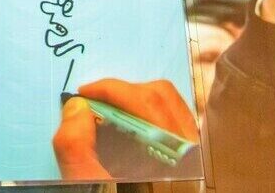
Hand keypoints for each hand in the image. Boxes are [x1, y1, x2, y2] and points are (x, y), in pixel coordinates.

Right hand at [52, 78, 198, 179]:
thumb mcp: (90, 186)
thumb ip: (77, 151)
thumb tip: (77, 108)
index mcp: (174, 160)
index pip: (146, 103)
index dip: (110, 91)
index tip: (86, 95)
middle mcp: (193, 155)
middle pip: (162, 97)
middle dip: (122, 93)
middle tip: (94, 102)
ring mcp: (197, 157)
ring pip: (172, 107)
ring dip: (138, 102)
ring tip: (108, 116)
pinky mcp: (194, 163)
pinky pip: (177, 123)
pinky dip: (150, 118)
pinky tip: (127, 133)